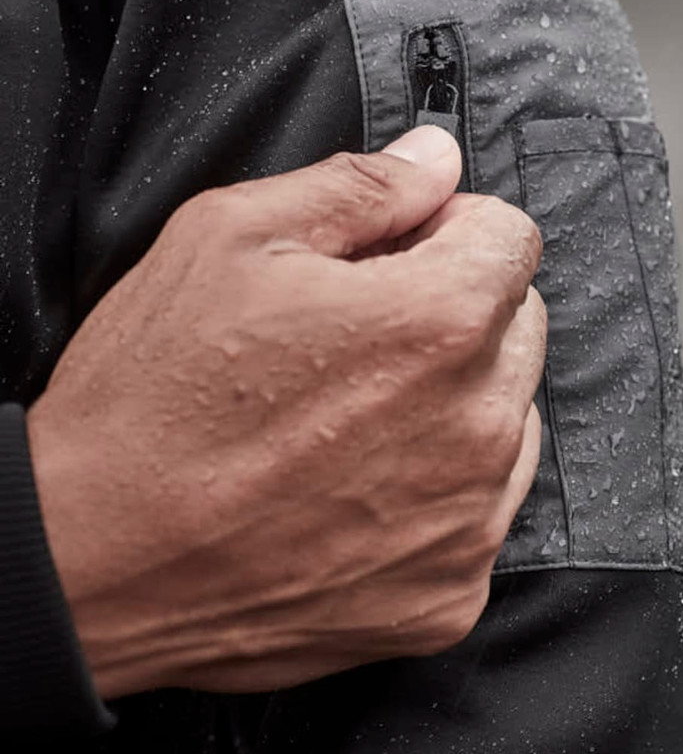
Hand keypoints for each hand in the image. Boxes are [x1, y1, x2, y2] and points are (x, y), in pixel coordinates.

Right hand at [27, 127, 545, 697]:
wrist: (93, 559)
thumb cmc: (149, 399)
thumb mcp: (230, 238)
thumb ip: (360, 186)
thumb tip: (435, 160)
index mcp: (438, 322)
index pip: (510, 236)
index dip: (444, 230)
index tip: (394, 255)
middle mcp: (476, 425)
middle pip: (516, 325)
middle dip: (453, 310)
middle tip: (352, 335)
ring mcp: (469, 520)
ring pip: (507, 417)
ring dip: (452, 401)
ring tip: (343, 416)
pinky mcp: (449, 593)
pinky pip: (480, 510)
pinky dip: (435, 489)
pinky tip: (351, 485)